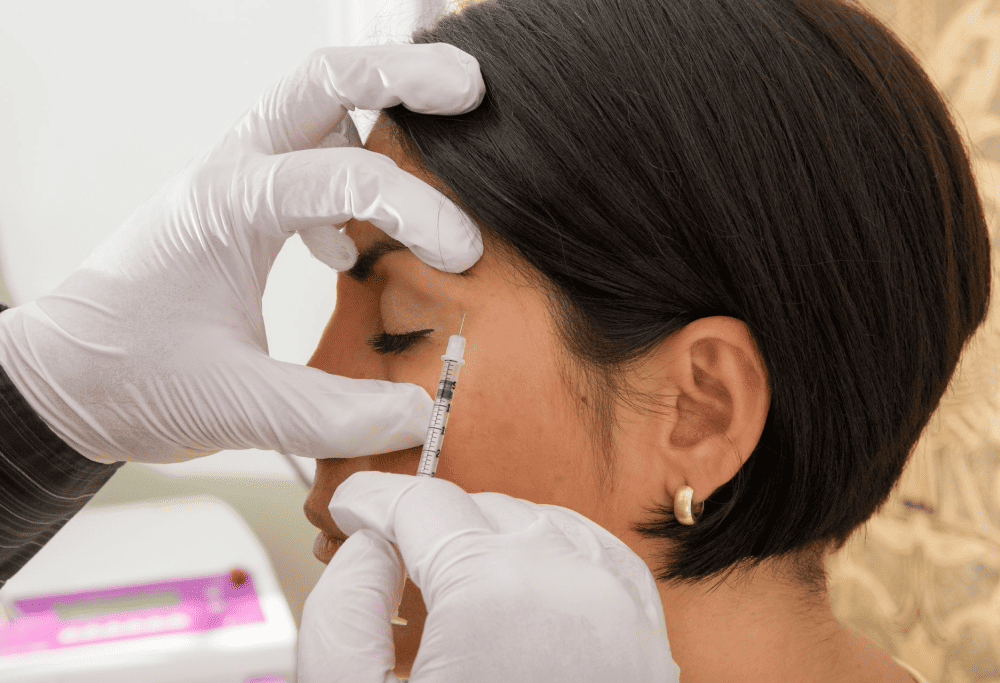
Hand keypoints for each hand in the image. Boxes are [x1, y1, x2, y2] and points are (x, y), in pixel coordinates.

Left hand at [0, 44, 484, 463]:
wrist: (65, 381)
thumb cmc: (129, 380)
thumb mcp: (231, 407)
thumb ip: (331, 417)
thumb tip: (423, 415)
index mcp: (226, 206)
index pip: (340, 177)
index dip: (416, 209)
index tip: (465, 258)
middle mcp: (231, 174)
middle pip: (323, 84)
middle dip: (403, 76)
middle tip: (473, 90)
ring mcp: (235, 183)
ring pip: (316, 108)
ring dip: (382, 107)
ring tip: (445, 132)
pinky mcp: (242, 209)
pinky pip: (309, 161)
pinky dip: (352, 176)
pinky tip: (354, 244)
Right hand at [297, 471, 680, 682]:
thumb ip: (343, 611)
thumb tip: (370, 546)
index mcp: (497, 593)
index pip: (421, 504)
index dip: (372, 502)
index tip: (348, 511)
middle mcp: (573, 582)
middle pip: (477, 508)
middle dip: (425, 526)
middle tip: (383, 561)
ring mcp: (621, 607)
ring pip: (536, 522)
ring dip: (483, 538)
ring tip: (440, 583)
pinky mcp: (645, 635)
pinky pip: (588, 554)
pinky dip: (543, 555)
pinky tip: (510, 590)